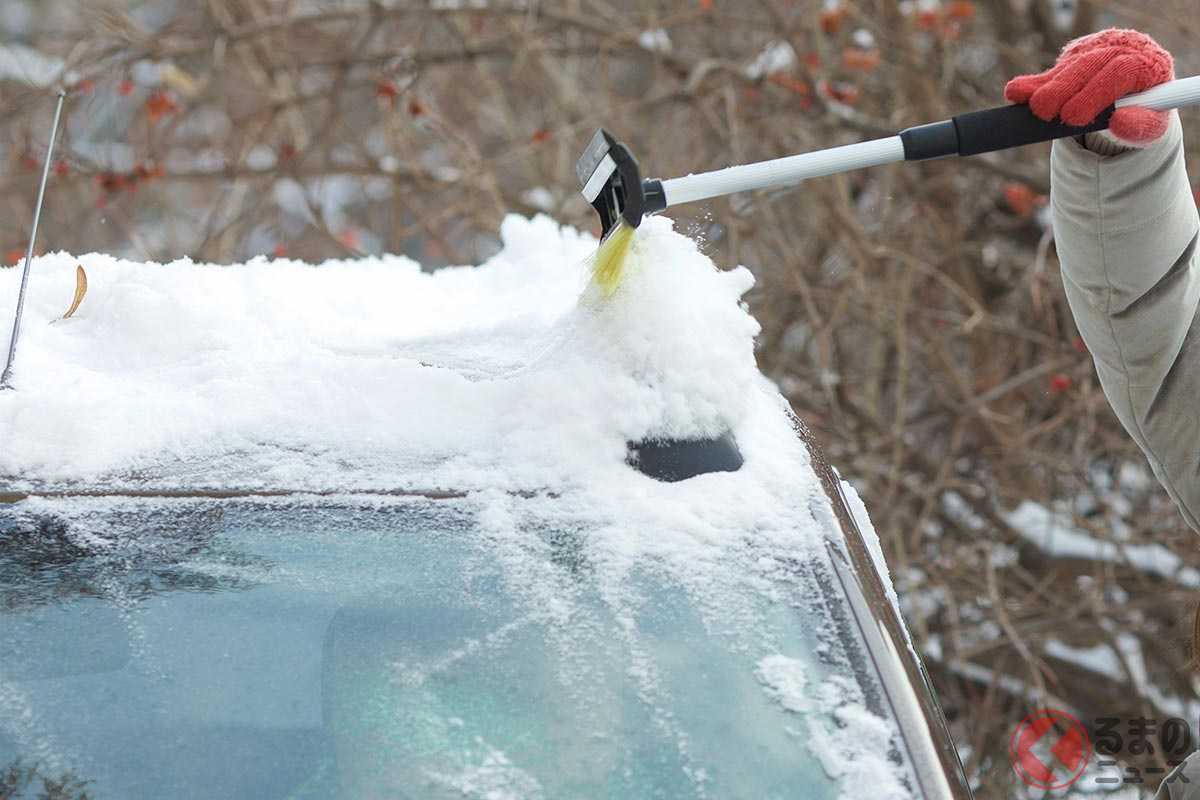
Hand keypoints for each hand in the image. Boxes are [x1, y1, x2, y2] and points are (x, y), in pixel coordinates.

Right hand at [1004, 29, 1173, 147]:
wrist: (1137, 92)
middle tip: (1044, 112)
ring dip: (1047, 86)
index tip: (1073, 117)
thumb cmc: (1143, 112)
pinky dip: (1036, 82)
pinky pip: (1055, 69)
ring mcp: (1097, 48)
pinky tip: (1017, 92)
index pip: (1120, 70)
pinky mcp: (1076, 54)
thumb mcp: (1150, 125)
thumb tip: (1119, 121)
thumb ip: (1140, 126)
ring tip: (1032, 107)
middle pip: (1089, 62)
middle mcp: (1123, 47)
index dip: (1094, 93)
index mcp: (1147, 62)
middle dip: (1063, 88)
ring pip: (1069, 64)